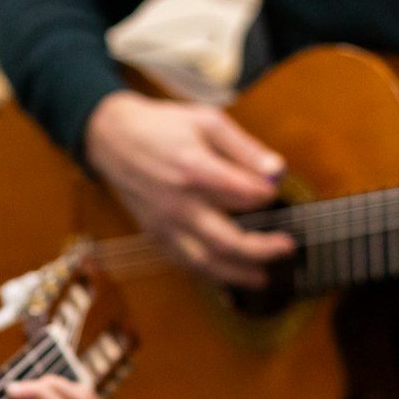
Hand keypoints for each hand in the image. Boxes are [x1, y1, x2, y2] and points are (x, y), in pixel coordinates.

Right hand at [84, 90, 297, 287]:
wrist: (112, 138)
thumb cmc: (162, 126)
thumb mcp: (207, 121)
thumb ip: (244, 148)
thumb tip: (277, 170)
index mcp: (195, 169)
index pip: (245, 194)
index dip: (266, 194)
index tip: (273, 189)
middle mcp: (180, 203)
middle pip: (228, 240)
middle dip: (262, 249)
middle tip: (287, 247)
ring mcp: (166, 223)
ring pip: (205, 261)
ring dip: (237, 274)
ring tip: (262, 278)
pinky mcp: (155, 233)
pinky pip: (184, 263)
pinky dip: (208, 275)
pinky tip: (227, 276)